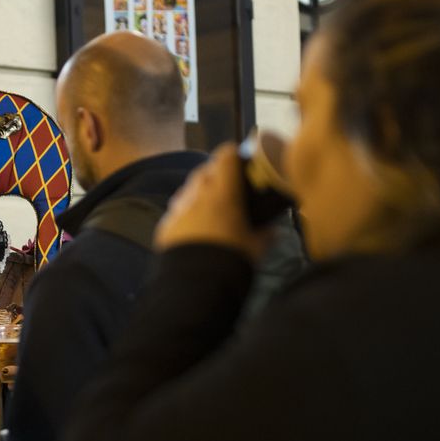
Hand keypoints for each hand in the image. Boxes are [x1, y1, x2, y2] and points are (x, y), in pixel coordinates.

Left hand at [153, 143, 272, 258]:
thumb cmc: (231, 260)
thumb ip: (266, 235)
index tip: (240, 161)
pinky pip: (176, 210)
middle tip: (227, 186)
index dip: (233, 155)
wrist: (196, 285)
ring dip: (198, 192)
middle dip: (215, 174)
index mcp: (223, 194)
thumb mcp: (256, 249)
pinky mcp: (165, 225)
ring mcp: (178, 209)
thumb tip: (274, 230)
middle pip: (205, 170)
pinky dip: (185, 212)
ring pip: (188, 189)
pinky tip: (193, 227)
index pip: (225, 157)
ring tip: (209, 207)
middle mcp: (197, 195)